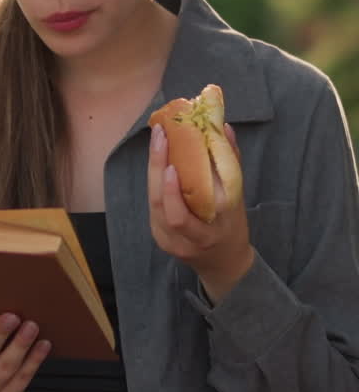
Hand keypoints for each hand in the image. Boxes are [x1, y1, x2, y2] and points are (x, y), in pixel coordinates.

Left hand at [148, 121, 253, 301]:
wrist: (224, 264)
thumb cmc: (233, 228)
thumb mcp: (239, 200)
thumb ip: (231, 164)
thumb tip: (223, 127)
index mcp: (208, 233)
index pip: (181, 215)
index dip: (172, 191)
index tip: (172, 164)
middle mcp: (184, 240)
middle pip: (161, 205)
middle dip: (157, 168)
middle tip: (160, 136)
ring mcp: (169, 241)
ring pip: (153, 204)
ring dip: (153, 171)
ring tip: (159, 142)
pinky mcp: (159, 238)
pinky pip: (153, 206)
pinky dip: (155, 182)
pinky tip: (159, 162)